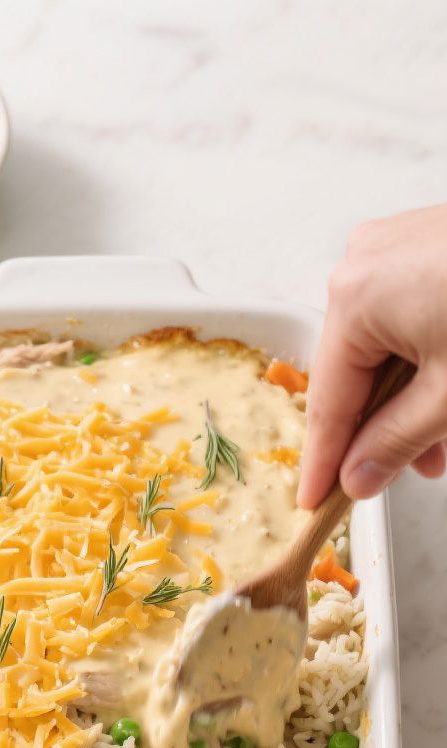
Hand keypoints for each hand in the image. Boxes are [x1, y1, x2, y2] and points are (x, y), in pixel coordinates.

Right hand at [298, 204, 446, 508]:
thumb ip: (397, 443)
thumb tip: (359, 476)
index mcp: (355, 298)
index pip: (328, 402)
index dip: (324, 461)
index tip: (317, 500)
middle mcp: (365, 264)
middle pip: (357, 372)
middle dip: (381, 430)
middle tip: (400, 475)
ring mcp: (397, 248)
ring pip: (386, 348)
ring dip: (409, 402)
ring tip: (443, 443)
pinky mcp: (428, 244)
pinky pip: (409, 317)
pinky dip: (426, 361)